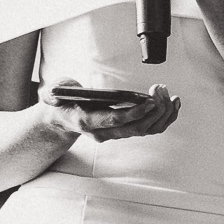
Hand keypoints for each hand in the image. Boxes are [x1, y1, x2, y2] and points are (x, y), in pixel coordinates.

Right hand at [41, 80, 179, 141]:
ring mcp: (117, 134)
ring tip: (168, 93)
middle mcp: (105, 133)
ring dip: (163, 113)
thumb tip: (55, 91)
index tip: (150, 101)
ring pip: (147, 130)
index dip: (134, 113)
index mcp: (88, 122)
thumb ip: (51, 93)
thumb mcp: (50, 94)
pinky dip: (165, 117)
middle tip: (160, 90)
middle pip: (137, 129)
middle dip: (154, 110)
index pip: (115, 121)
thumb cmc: (61, 102)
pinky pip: (151, 128)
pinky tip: (173, 102)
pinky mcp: (126, 130)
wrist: (64, 118)